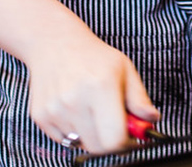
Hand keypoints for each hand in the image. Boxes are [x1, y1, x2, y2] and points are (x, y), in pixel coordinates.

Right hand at [26, 31, 159, 153]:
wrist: (54, 42)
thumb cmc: (92, 55)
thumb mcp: (124, 68)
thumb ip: (140, 98)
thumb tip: (151, 119)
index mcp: (100, 87)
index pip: (115, 139)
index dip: (126, 143)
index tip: (130, 137)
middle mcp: (75, 100)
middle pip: (98, 148)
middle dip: (109, 141)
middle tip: (112, 124)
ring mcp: (55, 109)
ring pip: (80, 144)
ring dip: (90, 134)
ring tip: (91, 110)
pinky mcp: (40, 116)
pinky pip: (63, 139)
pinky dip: (72, 131)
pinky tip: (74, 109)